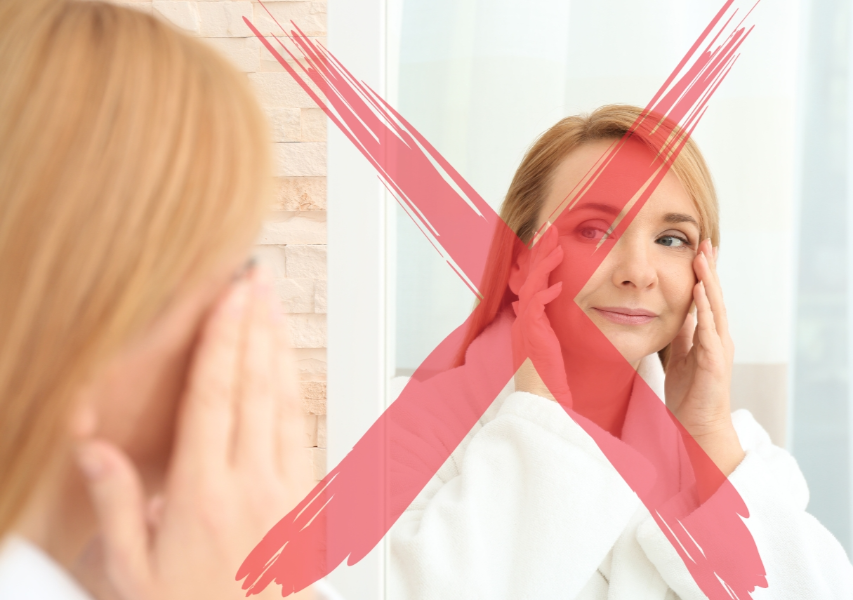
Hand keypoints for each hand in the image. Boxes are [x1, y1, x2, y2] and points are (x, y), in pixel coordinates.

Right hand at [75, 267, 312, 599]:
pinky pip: (302, 430)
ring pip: (284, 402)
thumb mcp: (133, 572)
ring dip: (278, 348)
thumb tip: (93, 450)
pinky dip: (295, 390)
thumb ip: (116, 507)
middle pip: (254, 386)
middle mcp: (251, 481)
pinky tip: (289, 366)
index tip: (229, 298)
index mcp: (203, 492)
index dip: (222, 339)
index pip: (214, 397)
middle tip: (255, 281)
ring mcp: (286, 487)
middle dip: (254, 327)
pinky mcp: (306, 499)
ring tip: (274, 306)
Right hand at [509, 224, 571, 405]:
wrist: (541, 398)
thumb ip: (547, 320)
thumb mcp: (548, 342)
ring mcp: (525, 326)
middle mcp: (523, 318)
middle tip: (550, 229)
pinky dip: (545, 295)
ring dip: (544, 265)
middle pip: (529, 276)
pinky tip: (558, 286)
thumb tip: (549, 298)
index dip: (541, 259)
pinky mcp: (531, 335)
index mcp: (528, 318)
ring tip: (557, 246)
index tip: (551, 239)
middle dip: (540, 251)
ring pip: (531, 287)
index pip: (534, 280)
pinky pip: (535, 309)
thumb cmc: (549, 375)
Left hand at [665, 239, 743, 476]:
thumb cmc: (690, 393)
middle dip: (710, 269)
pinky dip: (705, 310)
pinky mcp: (714, 361)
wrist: (697, 424)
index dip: (703, 274)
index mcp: (709, 336)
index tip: (698, 250)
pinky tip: (700, 293)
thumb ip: (681, 334)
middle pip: (715, 296)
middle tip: (705, 243)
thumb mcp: (680, 355)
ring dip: (709, 283)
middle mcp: (718, 338)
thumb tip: (677, 313)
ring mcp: (718, 348)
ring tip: (703, 258)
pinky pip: (708, 330)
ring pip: (715, 308)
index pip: (707, 298)